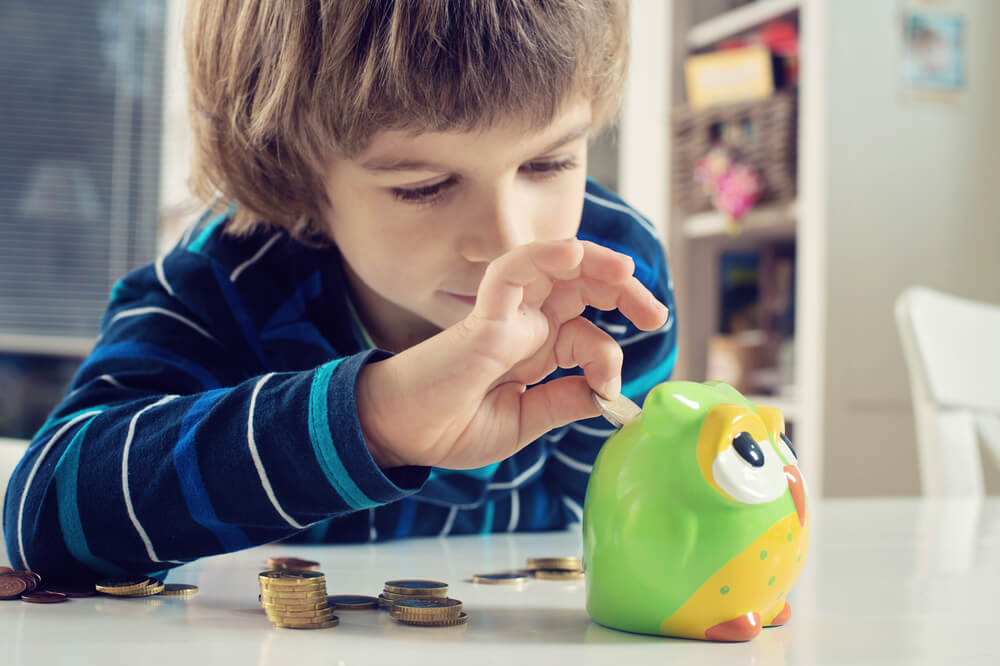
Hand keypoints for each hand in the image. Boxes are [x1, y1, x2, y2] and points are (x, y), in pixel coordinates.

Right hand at [357, 239, 667, 469]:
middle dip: (623, 292)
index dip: (610, 356)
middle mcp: (525, 326)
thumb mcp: (524, 421)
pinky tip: (572, 253)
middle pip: (581, 288)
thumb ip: (563, 402)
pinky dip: (541, 256)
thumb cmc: (451, 427)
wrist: (400, 435)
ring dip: (594, 263)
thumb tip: (607, 393)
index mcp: (536, 351)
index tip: (611, 392)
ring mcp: (505, 316)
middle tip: (655, 313)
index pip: (588, 335)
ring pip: (554, 268)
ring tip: (627, 273)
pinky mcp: (483, 317)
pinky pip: (511, 272)